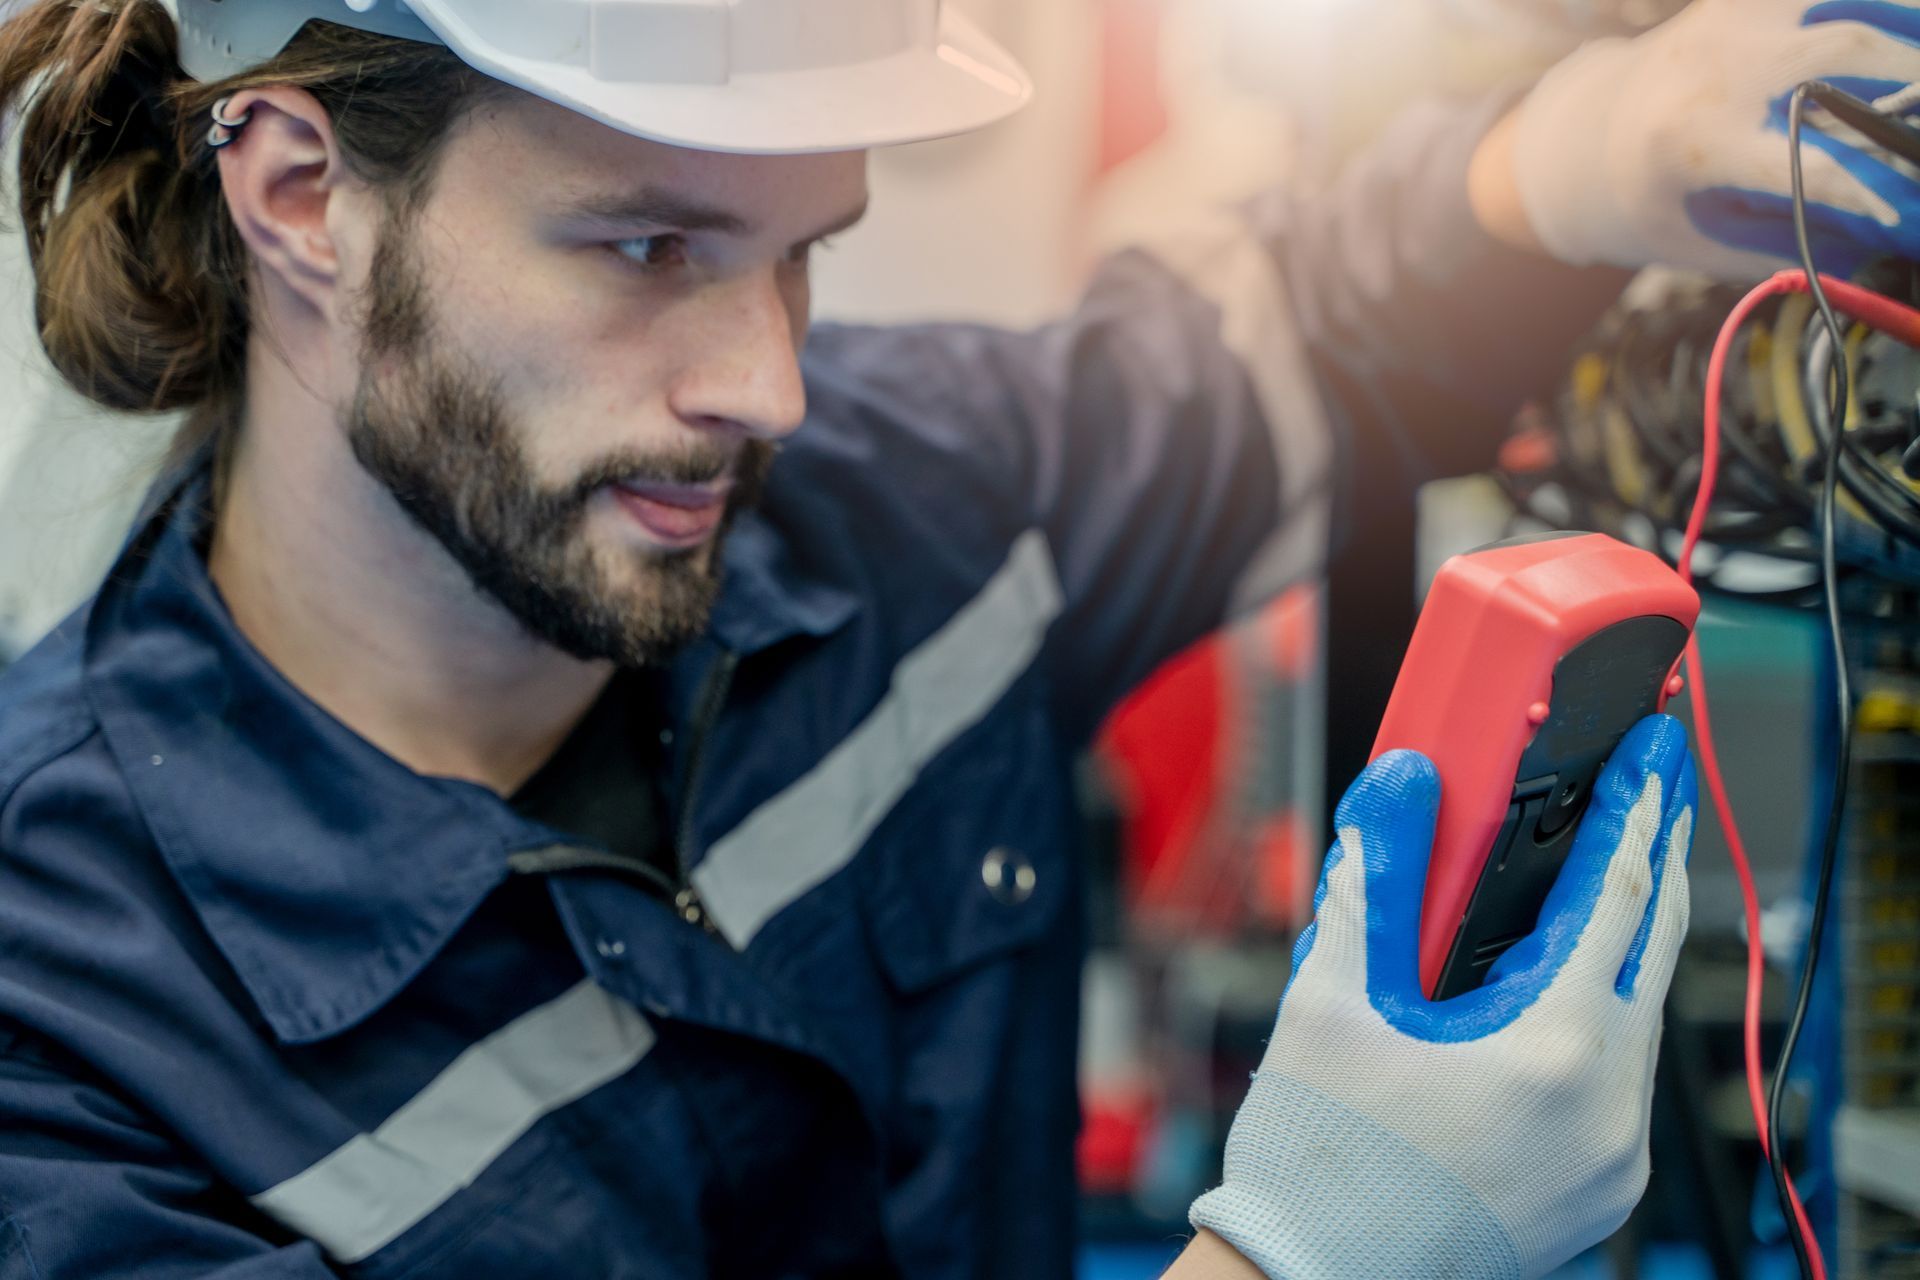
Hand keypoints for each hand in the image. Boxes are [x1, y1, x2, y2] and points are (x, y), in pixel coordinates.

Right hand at [1189, 715, 1696, 1279]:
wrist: (1312, 1279)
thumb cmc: (1318, 1163)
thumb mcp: (1333, 1001)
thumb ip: (1376, 881)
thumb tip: (1401, 788)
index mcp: (1548, 1056)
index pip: (1614, 899)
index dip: (1632, 813)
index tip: (1648, 759)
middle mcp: (1605, 1113)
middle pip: (1649, 954)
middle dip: (1650, 864)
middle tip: (1651, 795)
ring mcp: (1614, 1161)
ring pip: (1637, 1018)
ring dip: (1619, 943)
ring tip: (1595, 881)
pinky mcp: (1601, 1190)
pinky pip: (1623, 1077)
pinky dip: (1601, 1014)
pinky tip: (1562, 986)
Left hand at [1510, 0, 1919, 277]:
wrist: (1583, 135)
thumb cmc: (1653, 199)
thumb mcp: (1703, 238)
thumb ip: (1787, 242)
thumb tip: (1879, 245)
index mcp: (1696, 143)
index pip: (1809, 161)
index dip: (1873, 185)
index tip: (1905, 212)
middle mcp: (1713, 71)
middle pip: (1844, 50)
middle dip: (1914, 76)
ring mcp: (1729, 22)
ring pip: (1846, 6)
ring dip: (1907, 33)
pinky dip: (1873, 10)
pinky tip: (1903, 38)